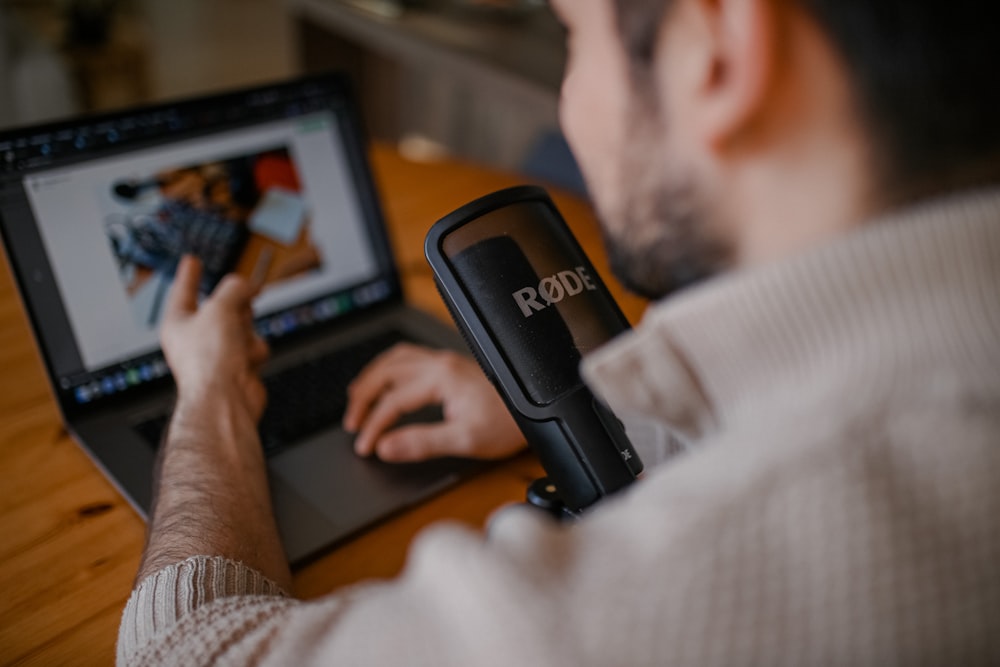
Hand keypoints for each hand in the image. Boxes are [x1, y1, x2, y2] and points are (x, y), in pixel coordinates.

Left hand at [161, 255, 269, 421]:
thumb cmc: (210, 360)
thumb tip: (249, 286)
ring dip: (247, 332)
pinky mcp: (238, 367)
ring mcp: (217, 354)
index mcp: (179, 323)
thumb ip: (236, 288)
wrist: (226, 400)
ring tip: (238, 345)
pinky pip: (254, 346)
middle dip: (235, 307)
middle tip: (245, 300)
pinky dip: (255, 351)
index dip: (189, 273)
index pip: (184, 289)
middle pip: (222, 306)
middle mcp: (195, 339)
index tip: (191, 260)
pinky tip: (246, 362)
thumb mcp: (221, 307)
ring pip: (243, 325)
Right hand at [344, 343, 524, 461]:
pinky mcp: (449, 365)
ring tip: (357, 399)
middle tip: (351, 422)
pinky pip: (408, 358)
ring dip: (372, 377)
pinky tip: (385, 382)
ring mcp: (444, 361)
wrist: (533, 412)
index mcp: (441, 377)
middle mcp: (440, 362)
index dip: (374, 426)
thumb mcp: (464, 440)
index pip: (393, 401)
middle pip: (386, 371)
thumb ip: (421, 443)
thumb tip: (386, 447)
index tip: (365, 446)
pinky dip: (388, 369)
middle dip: (363, 396)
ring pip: (395, 359)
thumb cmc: (507, 424)